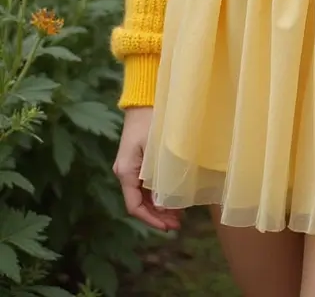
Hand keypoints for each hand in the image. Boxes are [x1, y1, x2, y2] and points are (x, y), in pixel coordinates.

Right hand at [113, 106, 180, 231]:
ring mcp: (130, 166)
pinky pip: (146, 184)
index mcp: (125, 171)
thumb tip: (163, 205)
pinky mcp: (138, 159)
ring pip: (143, 194)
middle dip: (157, 216)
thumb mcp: (157, 150)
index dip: (151, 220)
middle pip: (139, 203)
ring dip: (159, 206)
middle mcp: (124, 171)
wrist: (145, 98)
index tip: (168, 227)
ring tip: (178, 215)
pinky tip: (172, 196)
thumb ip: (159, 178)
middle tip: (178, 224)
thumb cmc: (152, 120)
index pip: (134, 206)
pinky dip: (158, 193)